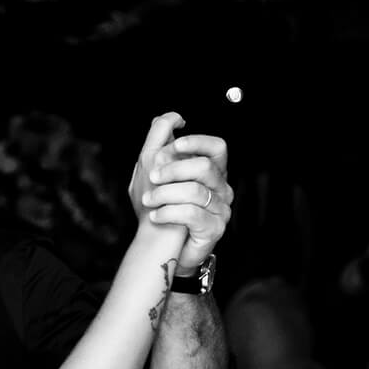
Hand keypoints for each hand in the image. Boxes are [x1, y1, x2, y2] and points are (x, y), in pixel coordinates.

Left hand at [127, 112, 232, 270]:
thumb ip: (160, 145)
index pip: (218, 148)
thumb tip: (169, 118)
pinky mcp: (215, 229)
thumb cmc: (161, 210)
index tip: (174, 143)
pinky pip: (191, 214)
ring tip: (147, 201)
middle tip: (152, 178)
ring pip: (195, 191)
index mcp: (211, 172)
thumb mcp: (154, 175)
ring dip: (164, 193)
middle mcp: (221, 189)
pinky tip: (155, 216)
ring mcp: (221, 209)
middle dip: (173, 169)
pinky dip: (167, 212)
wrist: (162, 250)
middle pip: (205, 167)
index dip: (197, 142)